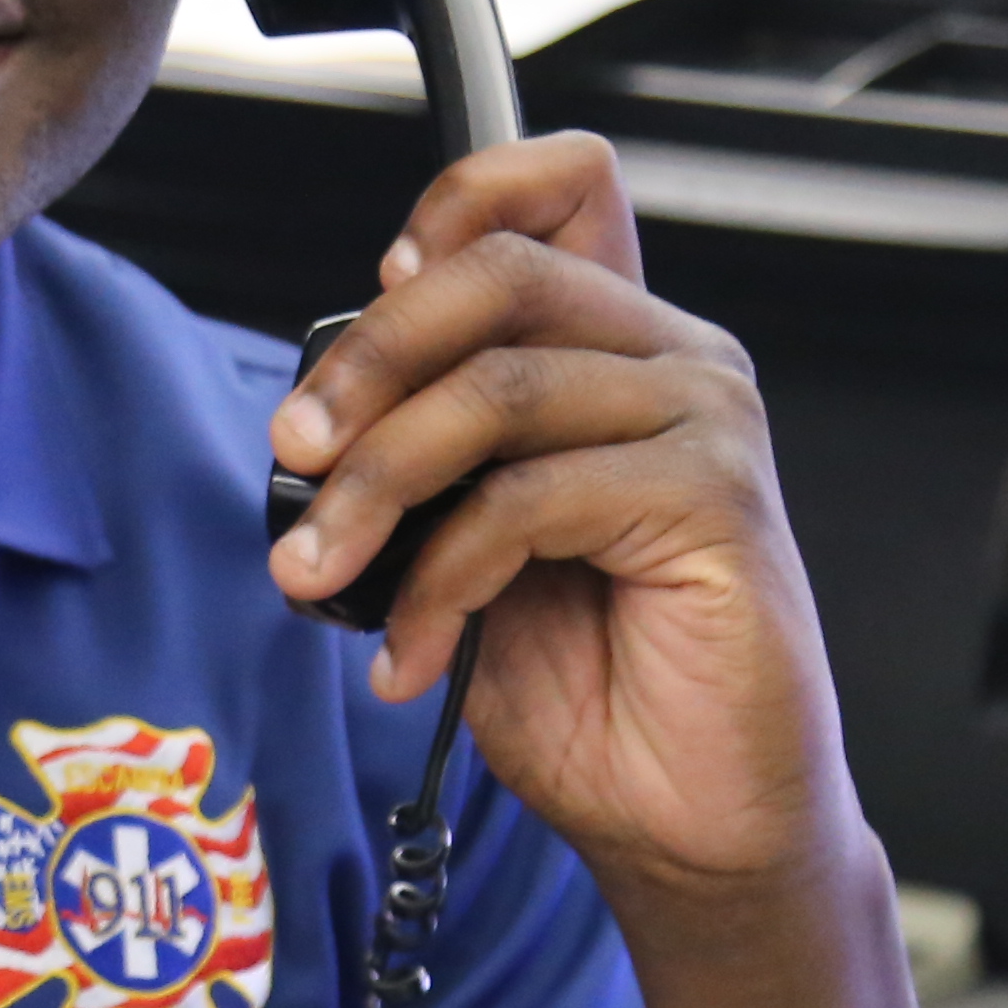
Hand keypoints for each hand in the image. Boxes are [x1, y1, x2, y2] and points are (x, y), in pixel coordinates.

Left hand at [262, 133, 860, 909]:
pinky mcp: (715, 501)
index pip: (562, 186)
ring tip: (319, 575)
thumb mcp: (473, 543)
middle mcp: (673, 359)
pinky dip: (440, 578)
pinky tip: (412, 653)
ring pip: (496, 389)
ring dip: (377, 487)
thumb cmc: (592, 684)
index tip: (369, 287)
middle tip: (293, 452)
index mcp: (619, 347)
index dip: (455, 206)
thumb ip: (429, 453)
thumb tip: (316, 416)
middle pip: (499, 273)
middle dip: (367, 360)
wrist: (691, 821)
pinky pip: (529, 498)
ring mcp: (705, 422)